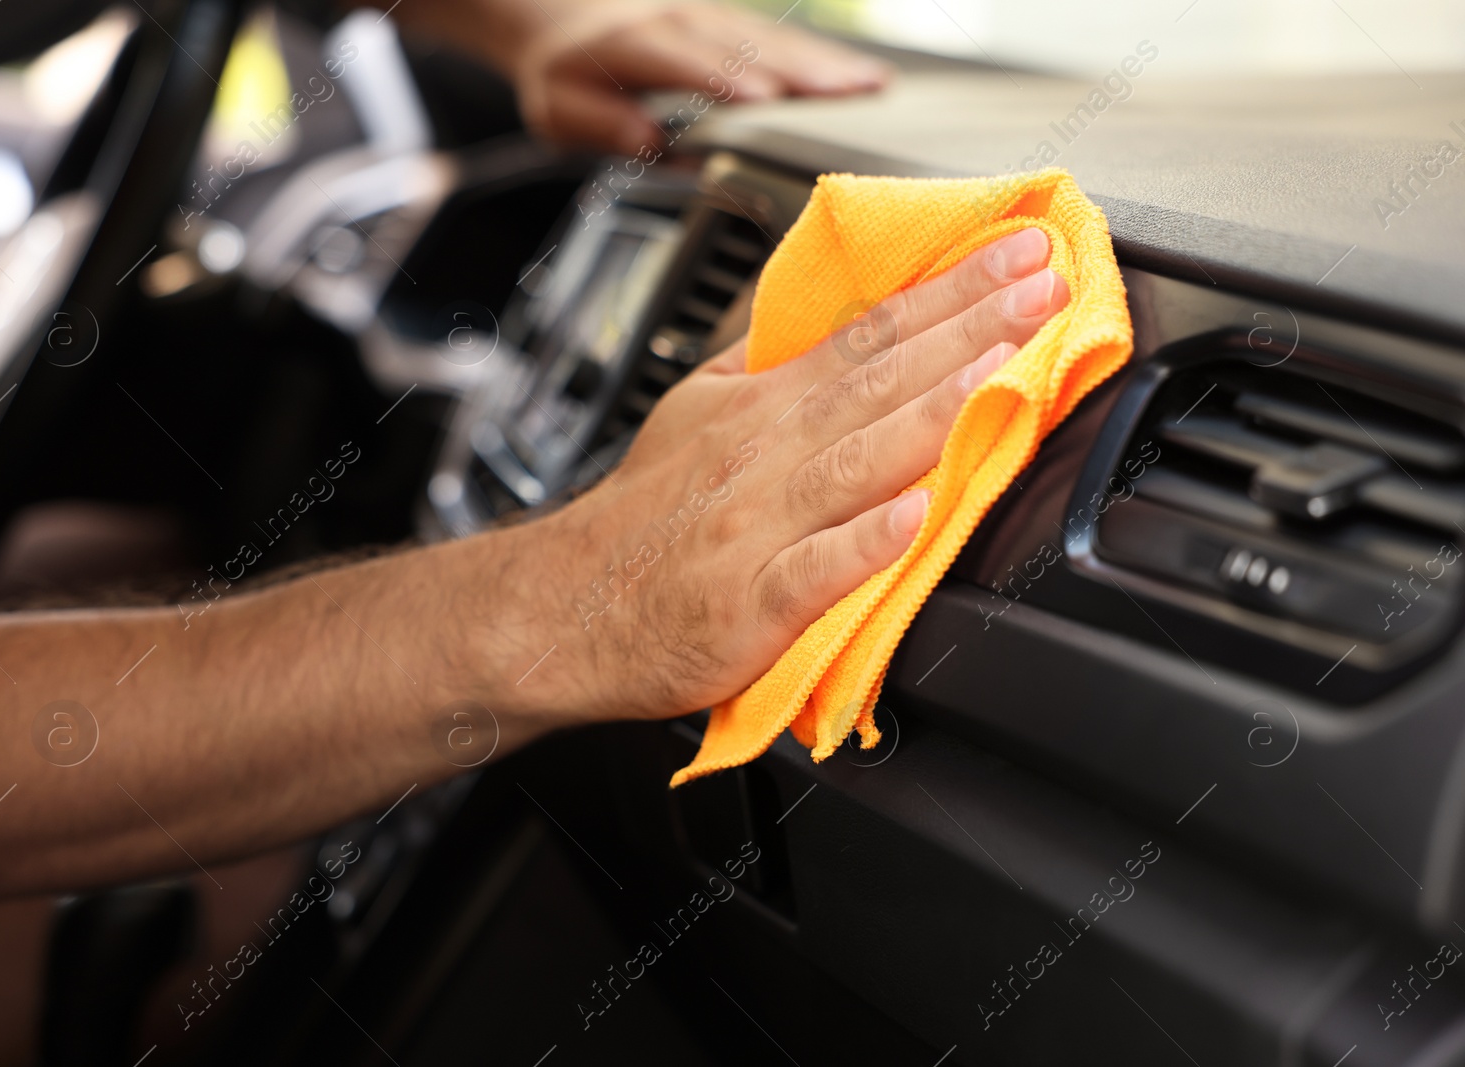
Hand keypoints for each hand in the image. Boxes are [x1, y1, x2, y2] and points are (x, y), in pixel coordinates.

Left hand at [510, 1, 891, 151]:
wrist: (559, 16)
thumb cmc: (563, 73)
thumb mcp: (560, 109)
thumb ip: (602, 125)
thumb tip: (647, 143)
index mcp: (636, 46)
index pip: (687, 61)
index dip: (726, 79)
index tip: (765, 100)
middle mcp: (681, 24)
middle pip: (749, 49)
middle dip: (800, 72)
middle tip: (851, 95)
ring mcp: (712, 20)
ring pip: (775, 41)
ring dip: (825, 64)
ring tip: (872, 86)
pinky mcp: (732, 25)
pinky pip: (782, 38)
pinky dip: (823, 57)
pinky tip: (863, 73)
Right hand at [529, 227, 1067, 719]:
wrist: (565, 609)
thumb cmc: (639, 517)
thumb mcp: (691, 412)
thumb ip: (761, 367)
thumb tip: (824, 324)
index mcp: (758, 407)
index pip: (865, 334)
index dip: (945, 291)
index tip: (1014, 254)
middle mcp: (763, 455)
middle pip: (876, 380)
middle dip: (967, 327)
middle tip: (1041, 284)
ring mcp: (757, 527)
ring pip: (856, 459)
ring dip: (932, 410)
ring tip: (1000, 370)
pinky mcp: (749, 603)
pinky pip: (813, 568)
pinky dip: (864, 541)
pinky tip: (914, 513)